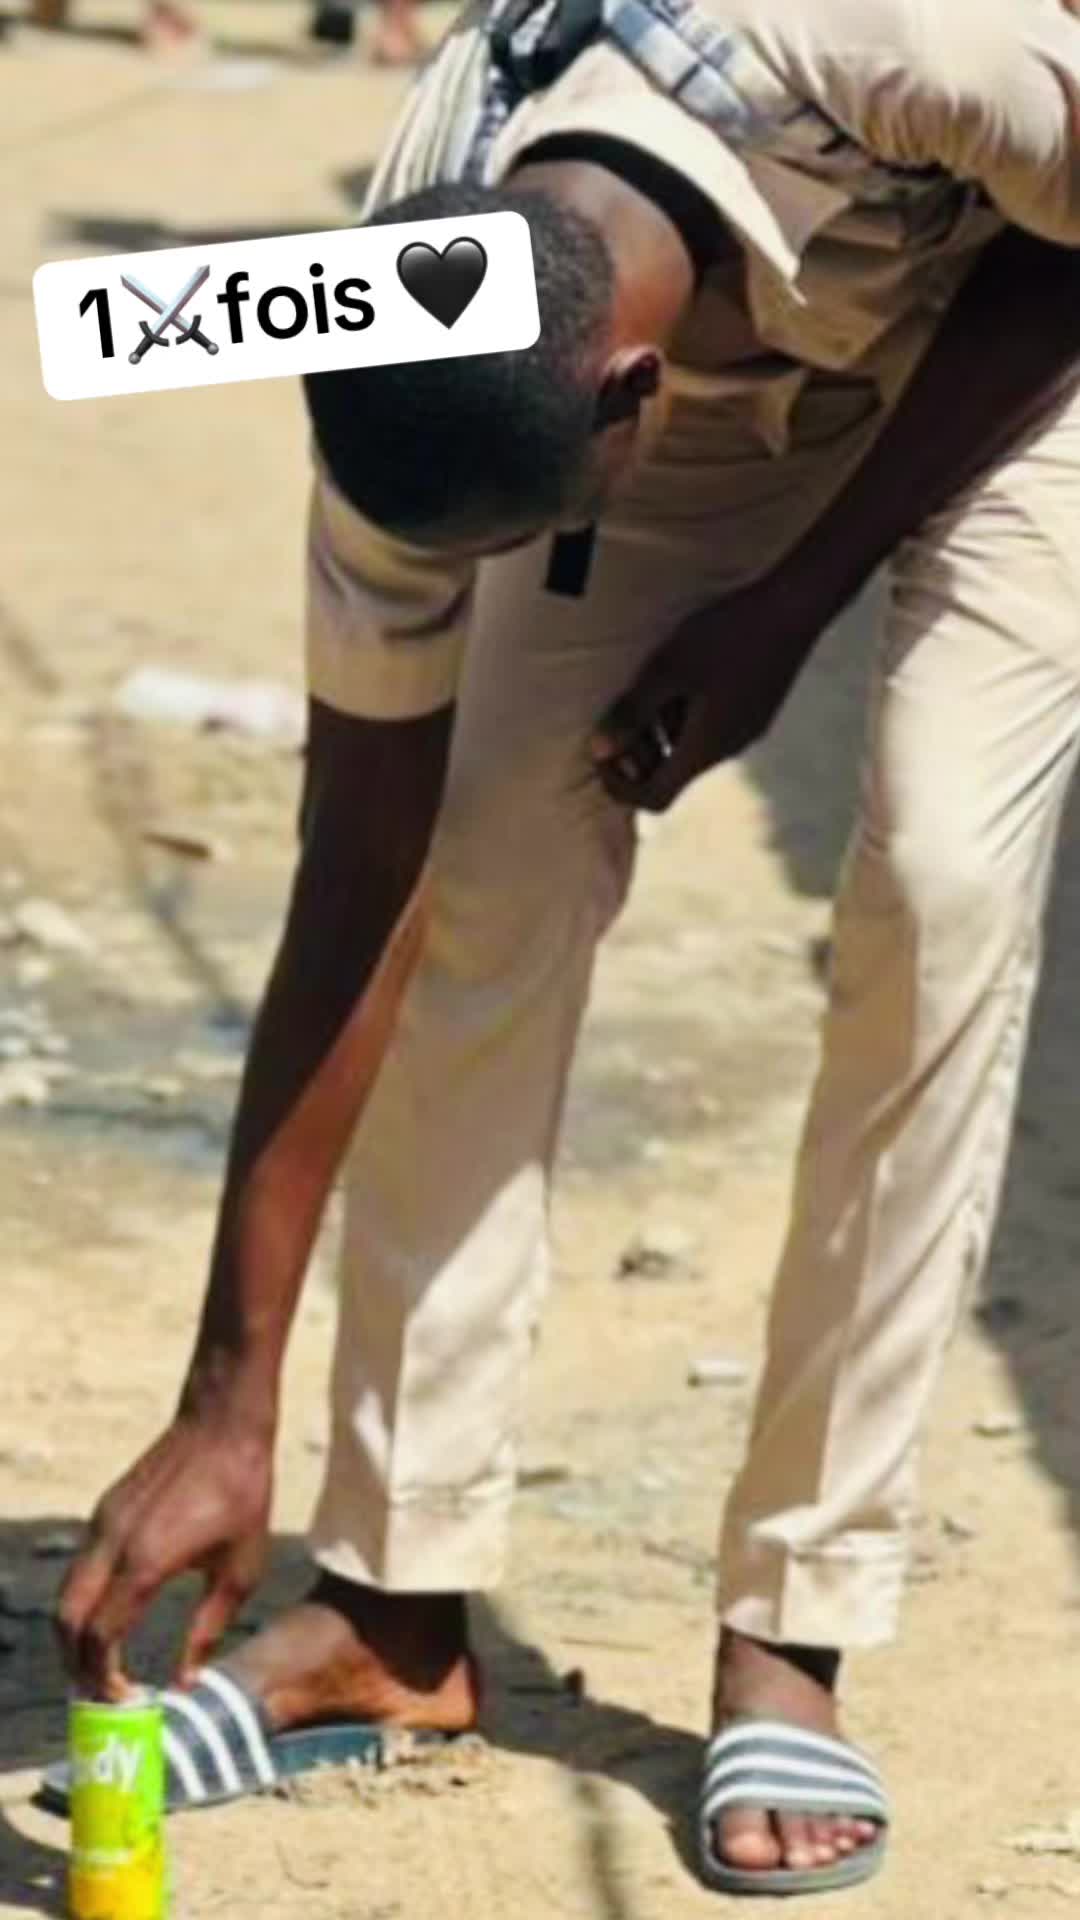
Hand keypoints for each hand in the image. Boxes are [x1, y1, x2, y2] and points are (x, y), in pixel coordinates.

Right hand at [56, 1405, 273, 1698]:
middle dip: (75, 1663)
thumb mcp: (241, 1568)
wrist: (223, 1422)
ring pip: (67, 1592)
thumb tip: (186, 1680)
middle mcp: (112, 1541)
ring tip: (102, 1663)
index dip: (102, 1676)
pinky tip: (112, 1617)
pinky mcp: (106, 1508)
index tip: (121, 1700)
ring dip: (75, 1633)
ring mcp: (103, 1522)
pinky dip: (84, 1601)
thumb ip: (208, 1628)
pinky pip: (82, 1566)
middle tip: (100, 1692)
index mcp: (146, 1561)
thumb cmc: (242, 1493)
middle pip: (67, 1620)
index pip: (100, 1635)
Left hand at [590, 604, 798, 812]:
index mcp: (703, 749)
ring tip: (652, 688)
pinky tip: (684, 678)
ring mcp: (745, 733)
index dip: (620, 786)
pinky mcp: (756, 713)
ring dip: (661, 733)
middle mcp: (726, 751)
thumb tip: (597, 752)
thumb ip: (632, 712)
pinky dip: (686, 718)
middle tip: (622, 715)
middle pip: (671, 777)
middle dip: (638, 755)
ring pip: (689, 751)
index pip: (654, 798)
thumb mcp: (667, 670)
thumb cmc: (726, 635)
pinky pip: (710, 732)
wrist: (793, 608)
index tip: (603, 753)